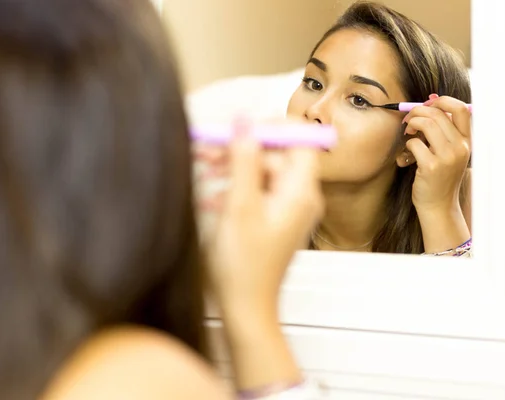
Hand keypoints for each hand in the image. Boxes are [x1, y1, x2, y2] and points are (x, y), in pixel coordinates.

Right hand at [204, 119, 323, 316]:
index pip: (299, 138)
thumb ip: (244, 159)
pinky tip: (211, 195)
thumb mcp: (240, 205)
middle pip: (275, 154)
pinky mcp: (274, 217)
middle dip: (241, 148)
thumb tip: (245, 121)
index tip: (240, 129)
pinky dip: (235, 186)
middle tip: (208, 149)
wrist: (245, 307)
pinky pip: (257, 189)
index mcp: (301, 191)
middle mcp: (301, 196)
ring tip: (203, 168)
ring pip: (262, 170)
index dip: (270, 128)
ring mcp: (288, 207)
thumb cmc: (245, 266)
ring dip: (233, 166)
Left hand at [403, 94, 470, 213]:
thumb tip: (431, 100)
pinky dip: (407, 145)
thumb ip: (443, 130)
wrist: (438, 205)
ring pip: (426, 124)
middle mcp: (460, 147)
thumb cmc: (440, 177)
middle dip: (418, 111)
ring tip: (408, 132)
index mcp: (467, 141)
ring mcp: (447, 157)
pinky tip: (408, 155)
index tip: (427, 103)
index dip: (442, 100)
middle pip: (438, 114)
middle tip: (408, 120)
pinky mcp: (431, 166)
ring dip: (412, 124)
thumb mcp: (450, 152)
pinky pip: (415, 143)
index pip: (461, 109)